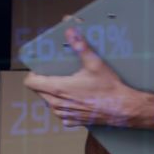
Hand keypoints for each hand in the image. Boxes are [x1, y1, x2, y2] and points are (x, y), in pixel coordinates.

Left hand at [23, 25, 141, 127]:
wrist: (122, 108)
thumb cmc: (109, 88)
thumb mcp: (94, 63)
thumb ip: (80, 46)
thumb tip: (71, 32)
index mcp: (59, 89)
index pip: (31, 83)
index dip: (33, 74)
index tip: (40, 69)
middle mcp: (58, 104)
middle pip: (38, 91)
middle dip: (44, 82)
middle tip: (57, 74)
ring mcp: (63, 114)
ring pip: (48, 102)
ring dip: (53, 94)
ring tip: (68, 85)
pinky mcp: (71, 121)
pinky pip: (59, 112)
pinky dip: (63, 105)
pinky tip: (75, 98)